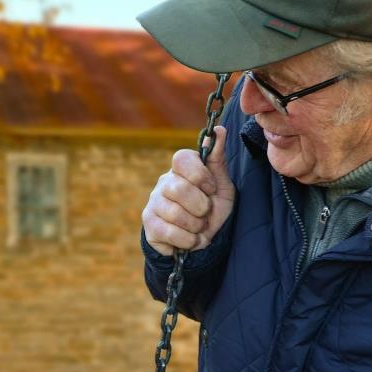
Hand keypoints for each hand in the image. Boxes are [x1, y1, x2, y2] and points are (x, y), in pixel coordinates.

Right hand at [142, 125, 234, 255]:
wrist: (201, 241)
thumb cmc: (212, 209)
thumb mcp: (222, 186)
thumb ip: (218, 159)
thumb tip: (219, 130)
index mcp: (181, 170)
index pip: (181, 158)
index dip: (199, 175)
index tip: (211, 189)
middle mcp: (164, 183)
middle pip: (179, 188)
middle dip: (201, 206)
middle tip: (205, 213)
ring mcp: (153, 203)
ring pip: (175, 213)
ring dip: (196, 226)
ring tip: (198, 227)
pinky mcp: (149, 224)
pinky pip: (169, 232)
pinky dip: (188, 240)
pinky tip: (190, 239)